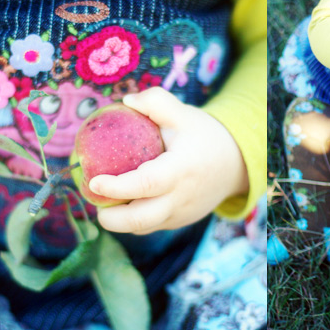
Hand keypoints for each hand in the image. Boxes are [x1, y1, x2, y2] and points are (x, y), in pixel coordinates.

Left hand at [89, 88, 248, 234]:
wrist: (235, 164)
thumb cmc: (204, 136)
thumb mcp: (183, 113)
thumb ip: (155, 102)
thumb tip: (125, 102)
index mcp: (181, 170)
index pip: (145, 184)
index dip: (116, 187)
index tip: (93, 180)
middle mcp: (181, 198)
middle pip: (140, 220)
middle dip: (110, 219)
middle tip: (94, 200)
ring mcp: (181, 213)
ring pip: (143, 227)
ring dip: (120, 219)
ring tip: (106, 200)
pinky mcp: (180, 221)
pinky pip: (152, 225)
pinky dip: (135, 218)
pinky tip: (125, 201)